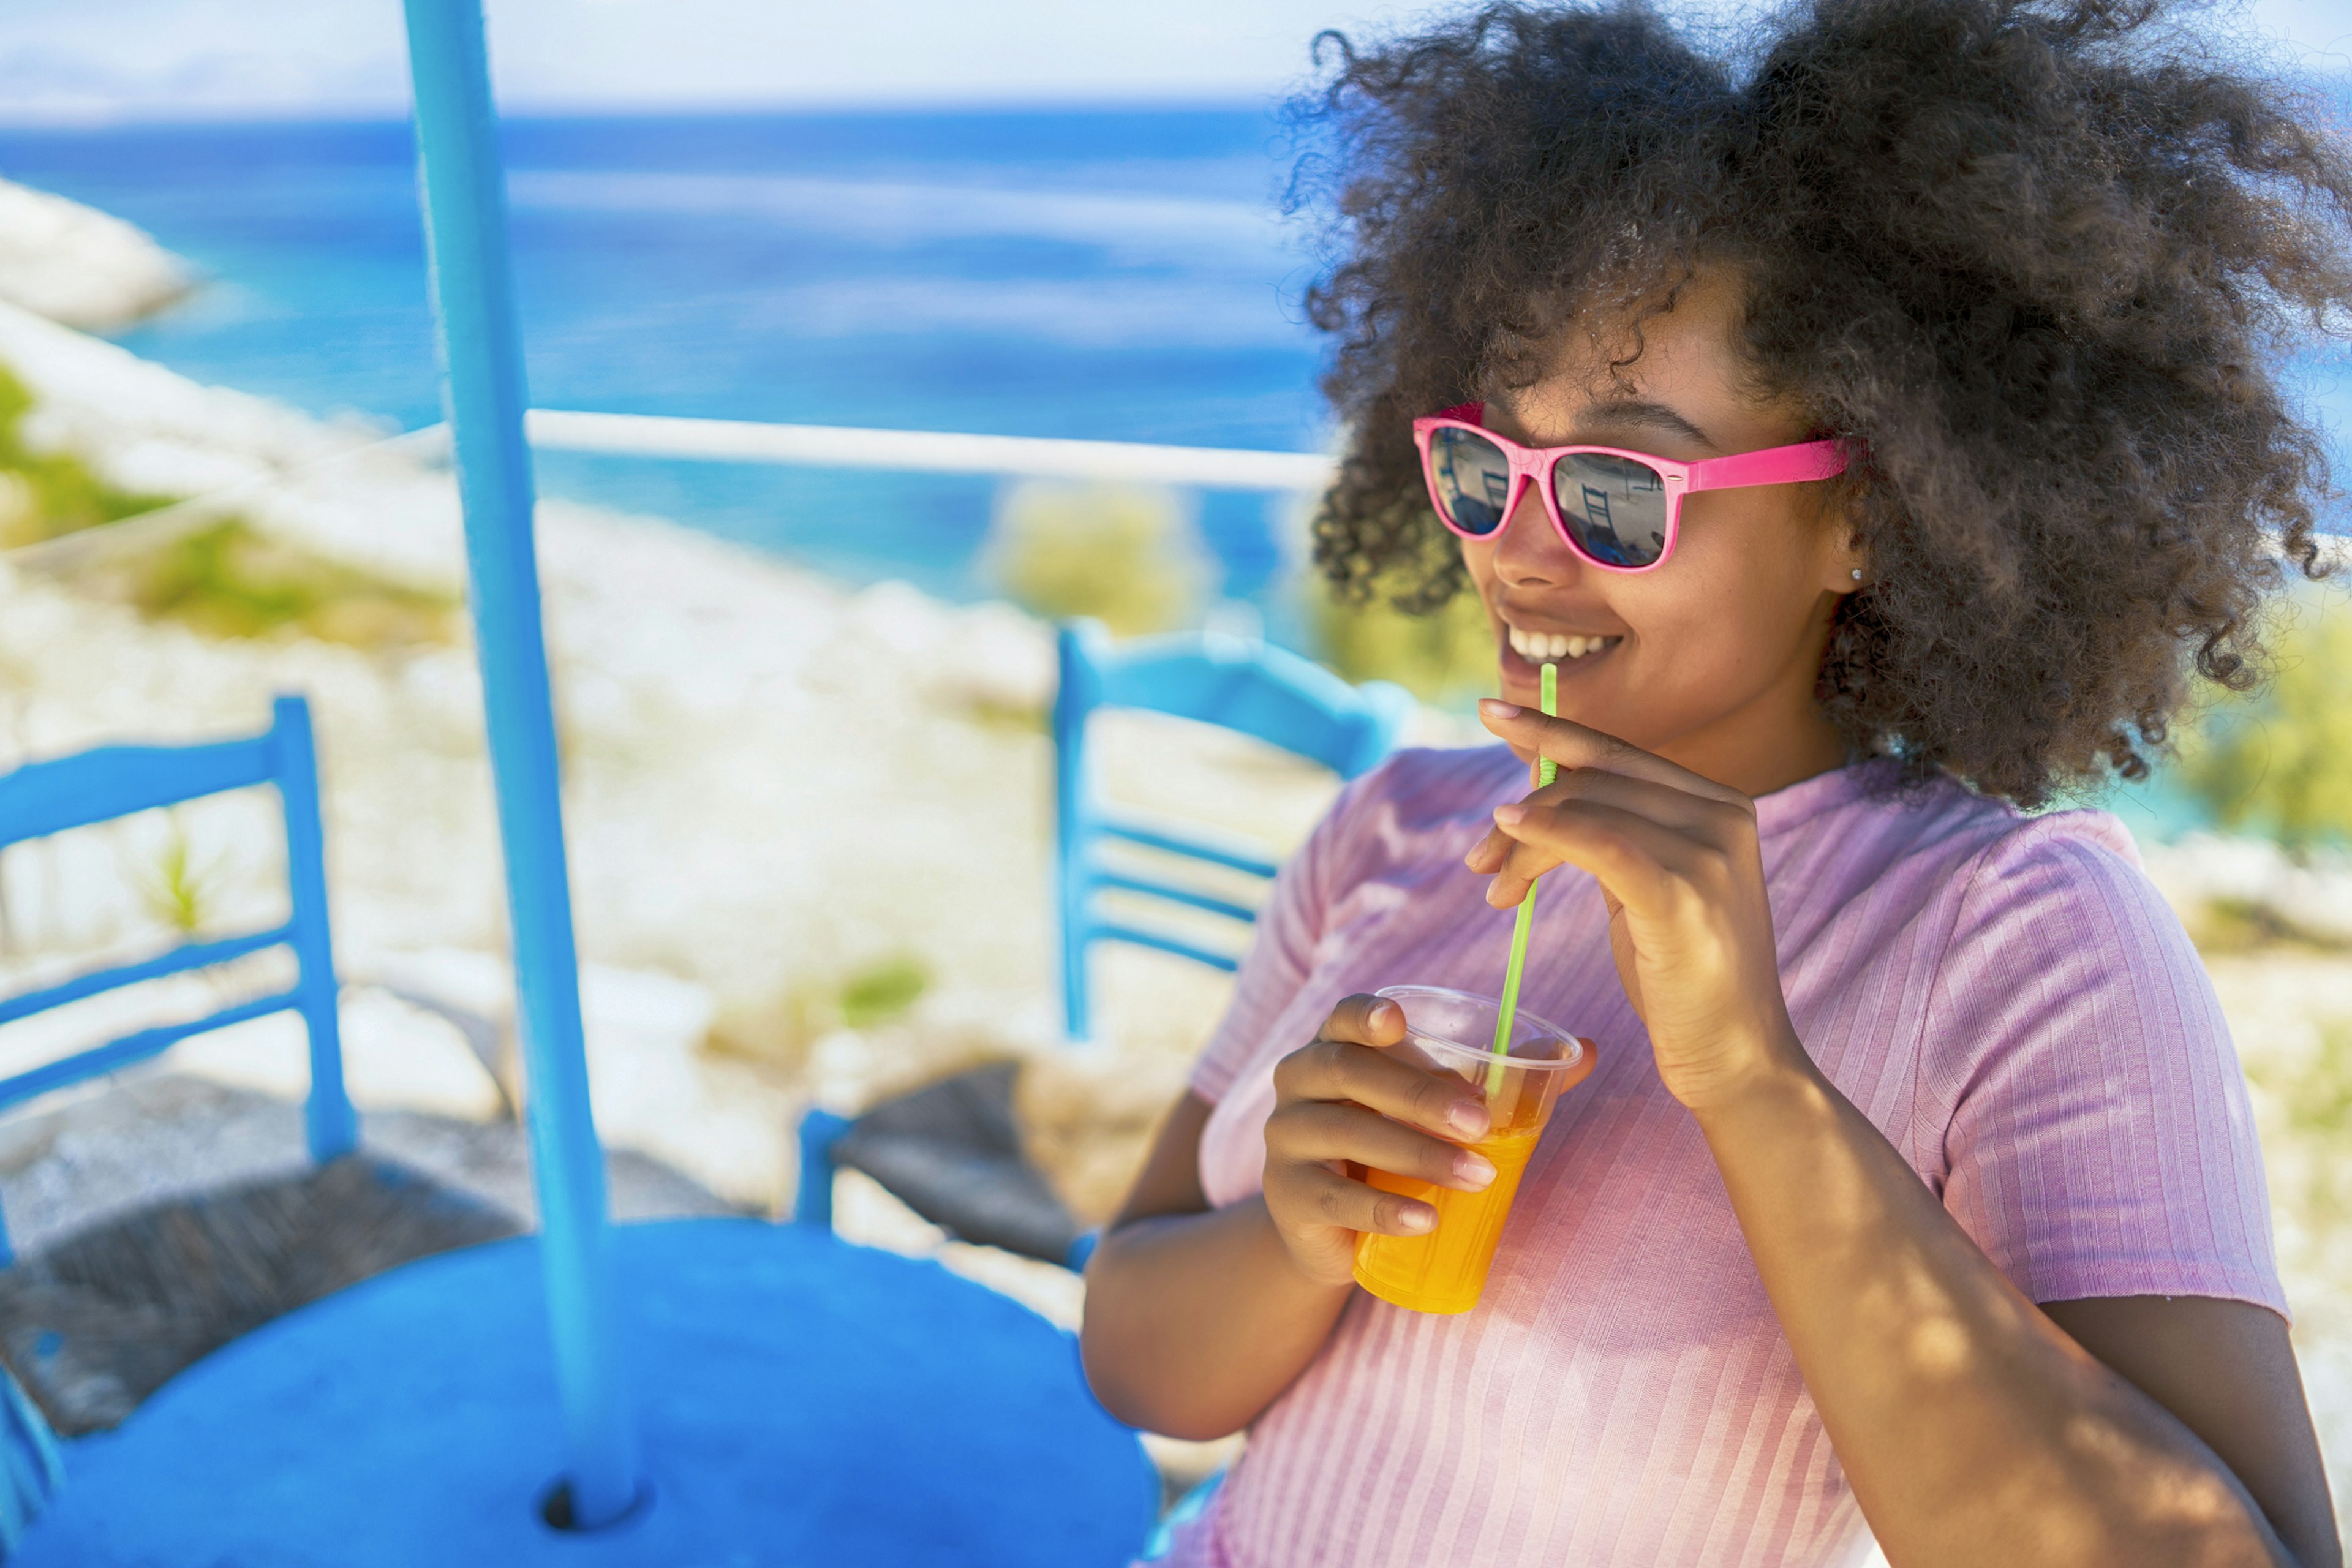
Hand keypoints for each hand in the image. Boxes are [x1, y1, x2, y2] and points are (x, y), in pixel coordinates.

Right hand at [1261, 994, 1501, 1286]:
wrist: (1332, 1230)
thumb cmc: (1392, 1150)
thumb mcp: (1435, 1110)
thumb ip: (1502, 1079)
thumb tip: (1586, 1051)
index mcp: (1332, 1048)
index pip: (1340, 1018)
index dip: (1365, 1015)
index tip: (1398, 1022)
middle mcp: (1298, 1084)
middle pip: (1347, 1071)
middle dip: (1417, 1093)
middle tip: (1480, 1122)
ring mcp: (1285, 1141)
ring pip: (1345, 1134)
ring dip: (1417, 1154)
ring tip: (1477, 1175)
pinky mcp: (1288, 1198)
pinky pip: (1335, 1198)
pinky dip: (1385, 1209)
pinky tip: (1427, 1220)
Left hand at [1464, 701, 1806, 1111]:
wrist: (1737, 1059)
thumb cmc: (1684, 979)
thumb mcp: (1647, 888)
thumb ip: (1610, 832)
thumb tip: (1540, 784)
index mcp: (1719, 805)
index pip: (1617, 752)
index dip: (1550, 729)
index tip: (1491, 713)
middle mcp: (1723, 815)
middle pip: (1594, 775)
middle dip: (1520, 803)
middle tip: (1477, 854)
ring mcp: (1708, 853)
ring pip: (1584, 808)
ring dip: (1518, 842)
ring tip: (1493, 886)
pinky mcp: (1683, 894)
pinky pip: (1597, 843)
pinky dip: (1544, 836)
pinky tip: (1509, 841)